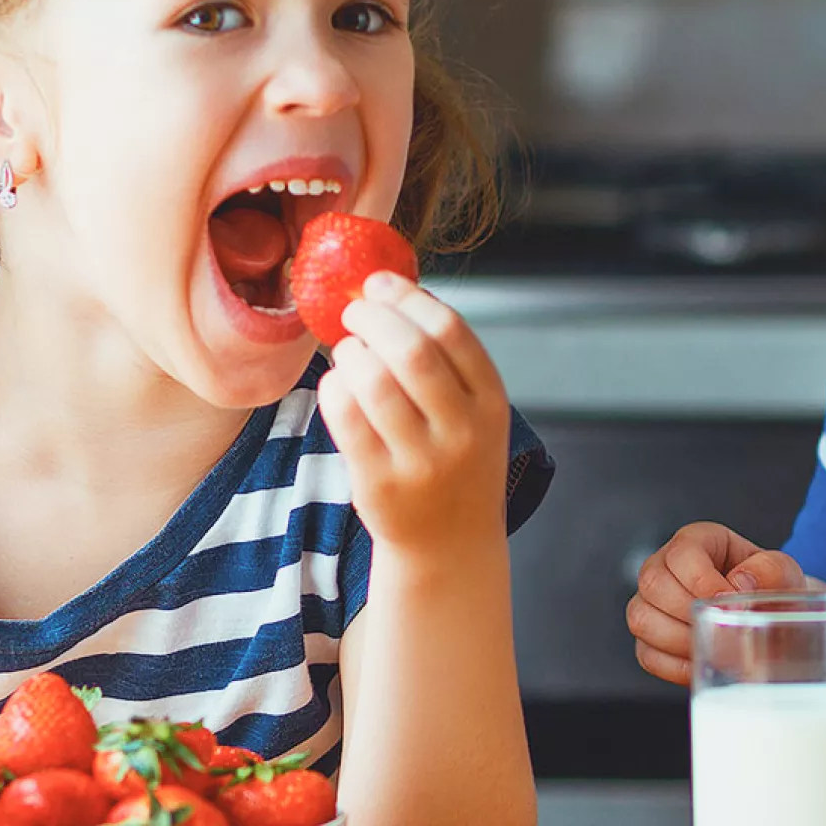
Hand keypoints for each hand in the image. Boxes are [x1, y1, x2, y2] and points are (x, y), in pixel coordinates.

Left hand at [320, 273, 510, 549]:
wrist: (449, 544)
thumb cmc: (454, 460)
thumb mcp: (473, 413)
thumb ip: (445, 360)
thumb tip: (389, 291)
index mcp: (491, 403)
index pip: (452, 331)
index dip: (409, 298)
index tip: (379, 282)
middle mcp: (463, 432)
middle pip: (412, 352)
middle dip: (373, 318)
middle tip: (352, 311)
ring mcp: (422, 462)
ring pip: (374, 383)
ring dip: (351, 353)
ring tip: (347, 352)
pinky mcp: (380, 484)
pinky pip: (346, 418)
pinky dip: (334, 388)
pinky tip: (336, 385)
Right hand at [624, 522, 808, 684]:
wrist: (773, 621)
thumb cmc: (773, 592)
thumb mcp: (783, 572)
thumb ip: (770, 570)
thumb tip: (739, 583)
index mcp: (698, 542)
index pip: (681, 554)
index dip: (701, 581)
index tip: (727, 604)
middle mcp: (665, 567)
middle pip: (653, 584)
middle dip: (688, 613)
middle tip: (721, 628)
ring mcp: (652, 603)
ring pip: (641, 619)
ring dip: (679, 641)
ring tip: (713, 647)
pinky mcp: (651, 639)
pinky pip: (646, 654)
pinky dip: (674, 666)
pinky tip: (702, 664)